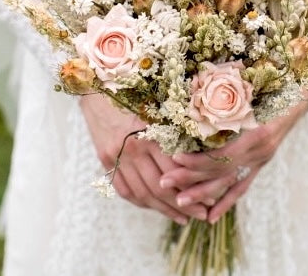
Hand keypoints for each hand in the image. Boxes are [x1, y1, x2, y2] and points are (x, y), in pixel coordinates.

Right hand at [80, 93, 208, 224]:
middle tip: (201, 214)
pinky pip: (124, 190)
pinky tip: (154, 207)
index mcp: (149, 134)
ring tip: (181, 218)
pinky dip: (140, 202)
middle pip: (159, 187)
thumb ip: (173, 133)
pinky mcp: (105, 160)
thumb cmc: (133, 96)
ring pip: (142, 193)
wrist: (98, 89)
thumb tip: (197, 157)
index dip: (192, 187)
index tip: (209, 197)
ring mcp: (116, 157)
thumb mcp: (156, 110)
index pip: (174, 170)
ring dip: (163, 209)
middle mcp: (132, 148)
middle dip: (183, 205)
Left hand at [160, 98, 307, 222]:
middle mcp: (260, 150)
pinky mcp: (262, 163)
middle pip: (220, 170)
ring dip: (203, 193)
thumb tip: (195, 84)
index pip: (222, 154)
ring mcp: (261, 159)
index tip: (174, 157)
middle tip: (164, 183)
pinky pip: (242, 186)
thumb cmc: (275, 86)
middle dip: (190, 178)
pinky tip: (211, 216)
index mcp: (257, 132)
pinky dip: (226, 201)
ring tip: (179, 201)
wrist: (300, 94)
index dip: (198, 158)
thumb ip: (229, 90)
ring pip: (229, 182)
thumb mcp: (252, 86)